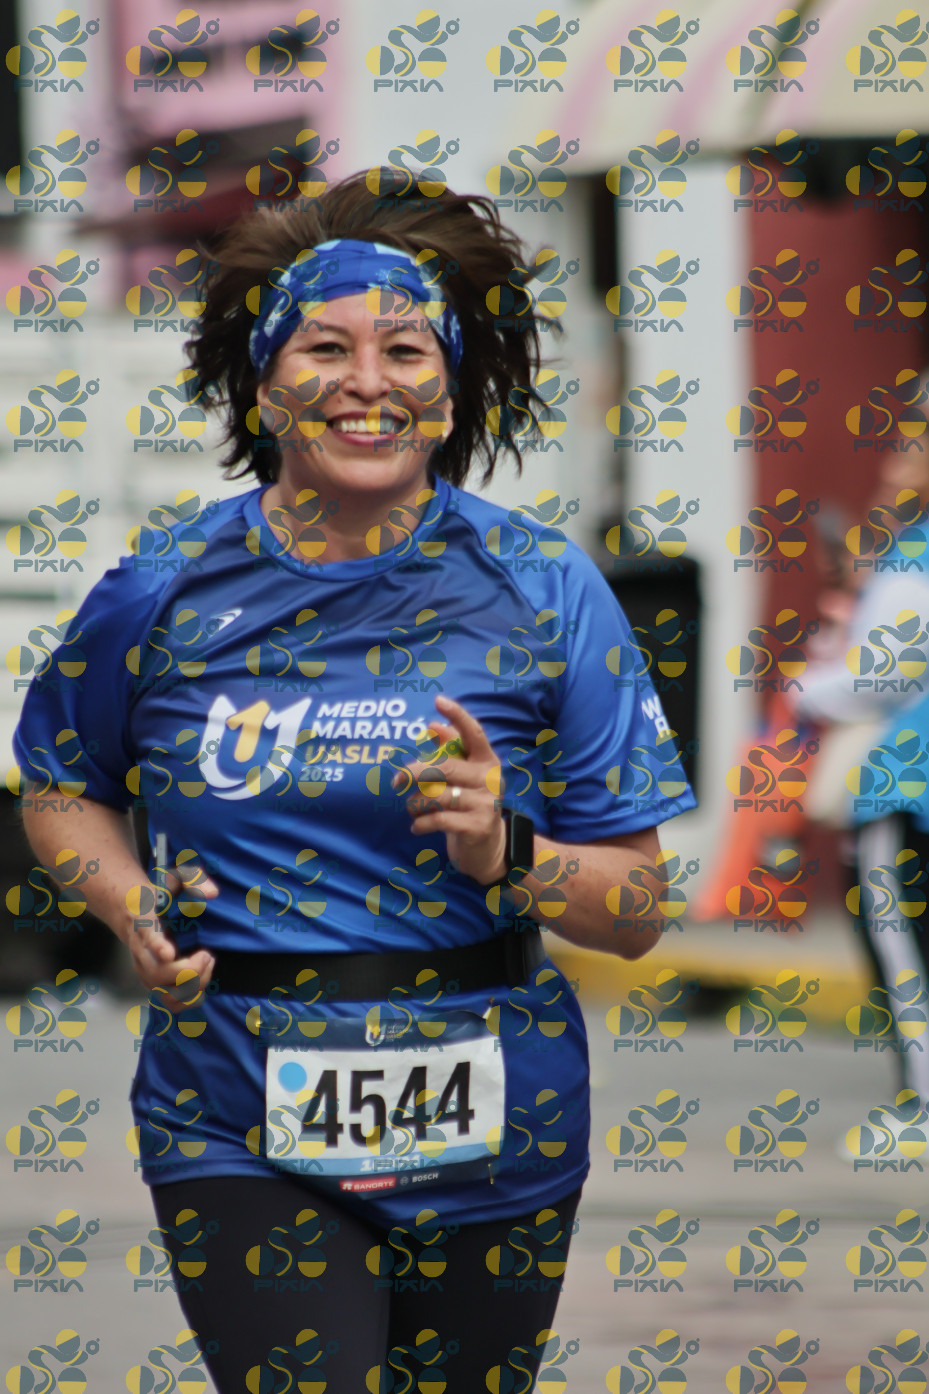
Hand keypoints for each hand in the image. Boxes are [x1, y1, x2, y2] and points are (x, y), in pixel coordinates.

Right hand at [126, 862, 218, 1012]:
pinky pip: (168, 1004)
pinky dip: (188, 1000)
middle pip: (157, 973)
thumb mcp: (175, 878)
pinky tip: (202, 983)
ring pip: (163, 993)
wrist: (130, 911)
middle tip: (207, 954)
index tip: (169, 952)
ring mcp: (144, 970)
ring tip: (206, 965)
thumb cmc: (158, 895)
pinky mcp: (151, 983)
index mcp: (144, 922)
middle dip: (189, 970)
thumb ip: (194, 880)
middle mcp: (140, 951)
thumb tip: (213, 893)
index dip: (157, 946)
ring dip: (192, 987)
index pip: (147, 936)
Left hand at [393, 695, 508, 884]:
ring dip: (416, 804)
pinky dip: (420, 823)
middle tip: (396, 781)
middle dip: (414, 773)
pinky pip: (438, 819)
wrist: (490, 848)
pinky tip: (417, 827)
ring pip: (437, 796)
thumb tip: (432, 726)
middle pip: (444, 768)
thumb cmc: (469, 804)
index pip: (474, 733)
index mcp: (487, 761)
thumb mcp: (465, 777)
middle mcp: (490, 779)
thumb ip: (452, 752)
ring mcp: (486, 804)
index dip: (458, 716)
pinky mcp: (477, 827)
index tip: (438, 701)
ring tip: (413, 809)